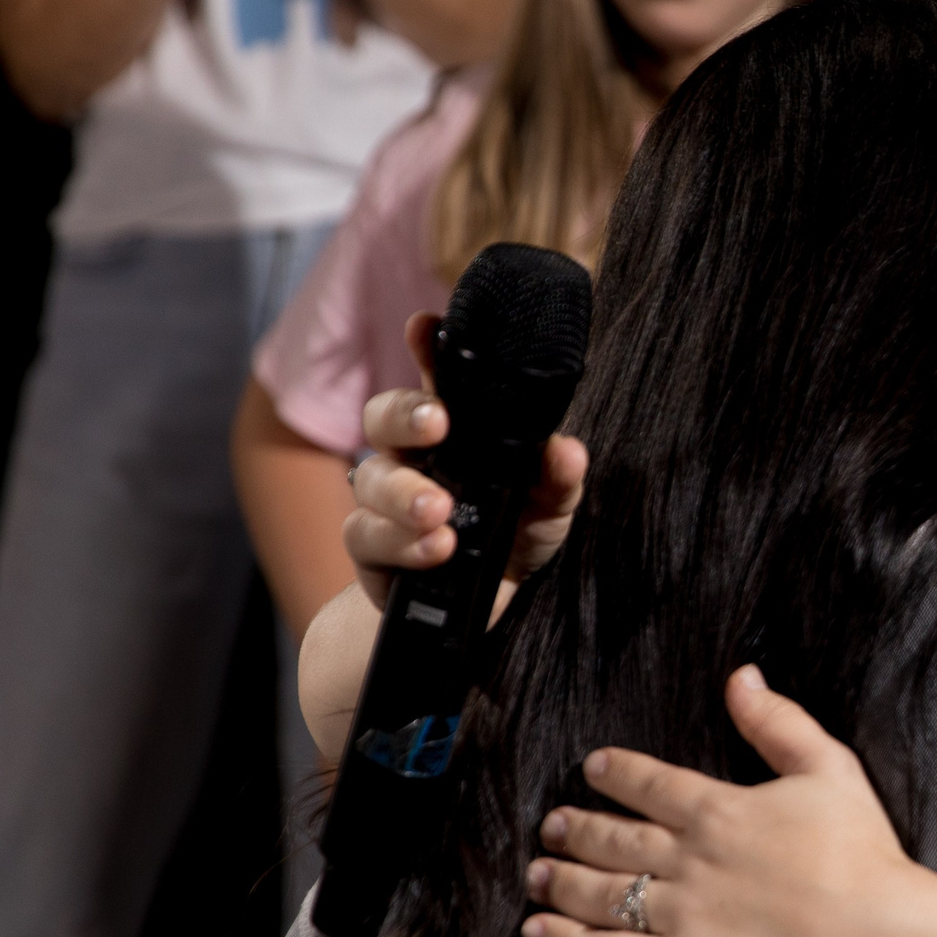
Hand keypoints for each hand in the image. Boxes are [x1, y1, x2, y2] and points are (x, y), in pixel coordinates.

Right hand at [343, 310, 588, 607]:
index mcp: (455, 432)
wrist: (481, 611)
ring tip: (438, 510)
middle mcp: (412, 457)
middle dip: (405, 412)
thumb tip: (567, 451)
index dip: (426, 347)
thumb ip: (558, 479)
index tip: (426, 325)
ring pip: (371, 478)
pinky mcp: (372, 550)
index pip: (436, 378)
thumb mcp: (548, 508)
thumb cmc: (512, 537)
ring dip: (404, 492)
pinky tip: (437, 549)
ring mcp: (384, 502)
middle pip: (383, 414)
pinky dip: (405, 543)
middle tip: (437, 423)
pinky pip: (369, 537)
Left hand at [522, 668, 936, 936]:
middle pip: (612, 839)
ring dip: (560, 881)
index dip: (615, 773)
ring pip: (598, 895)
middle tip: (554, 826)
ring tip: (539, 873)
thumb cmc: (865, 858)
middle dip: (576, 829)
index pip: (649, 783)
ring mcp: (679, 918)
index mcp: (719, 810)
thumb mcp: (831, 771)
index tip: (593, 769)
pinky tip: (540, 933)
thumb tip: (740, 677)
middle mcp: (688, 861)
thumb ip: (778, 723)